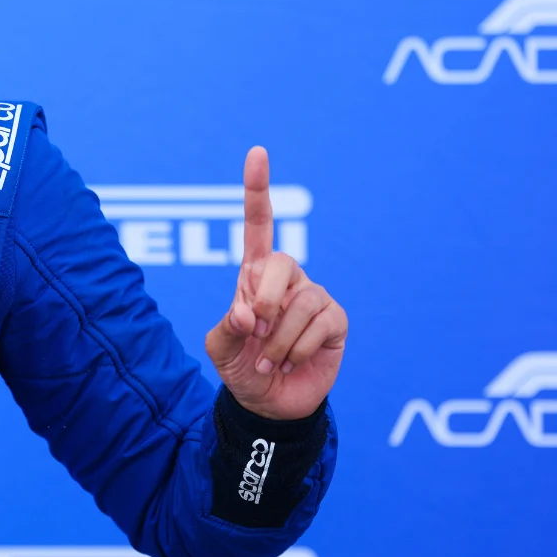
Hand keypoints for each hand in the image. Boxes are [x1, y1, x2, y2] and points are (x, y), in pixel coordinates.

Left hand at [204, 146, 346, 419]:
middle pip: (281, 262)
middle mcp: (287, 279)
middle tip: (255, 330)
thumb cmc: (240, 367)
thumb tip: (251, 313)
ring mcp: (314, 297)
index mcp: (255, 273)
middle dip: (264, 298)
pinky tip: (288, 363)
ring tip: (268, 361)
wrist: (266, 404)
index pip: (258, 224)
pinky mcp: (336, 321)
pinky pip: (320, 323)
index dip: (257, 189)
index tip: (257, 152)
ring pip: (300, 302)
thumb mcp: (220, 347)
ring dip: (277, 339)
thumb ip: (228, 326)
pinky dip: (296, 349)